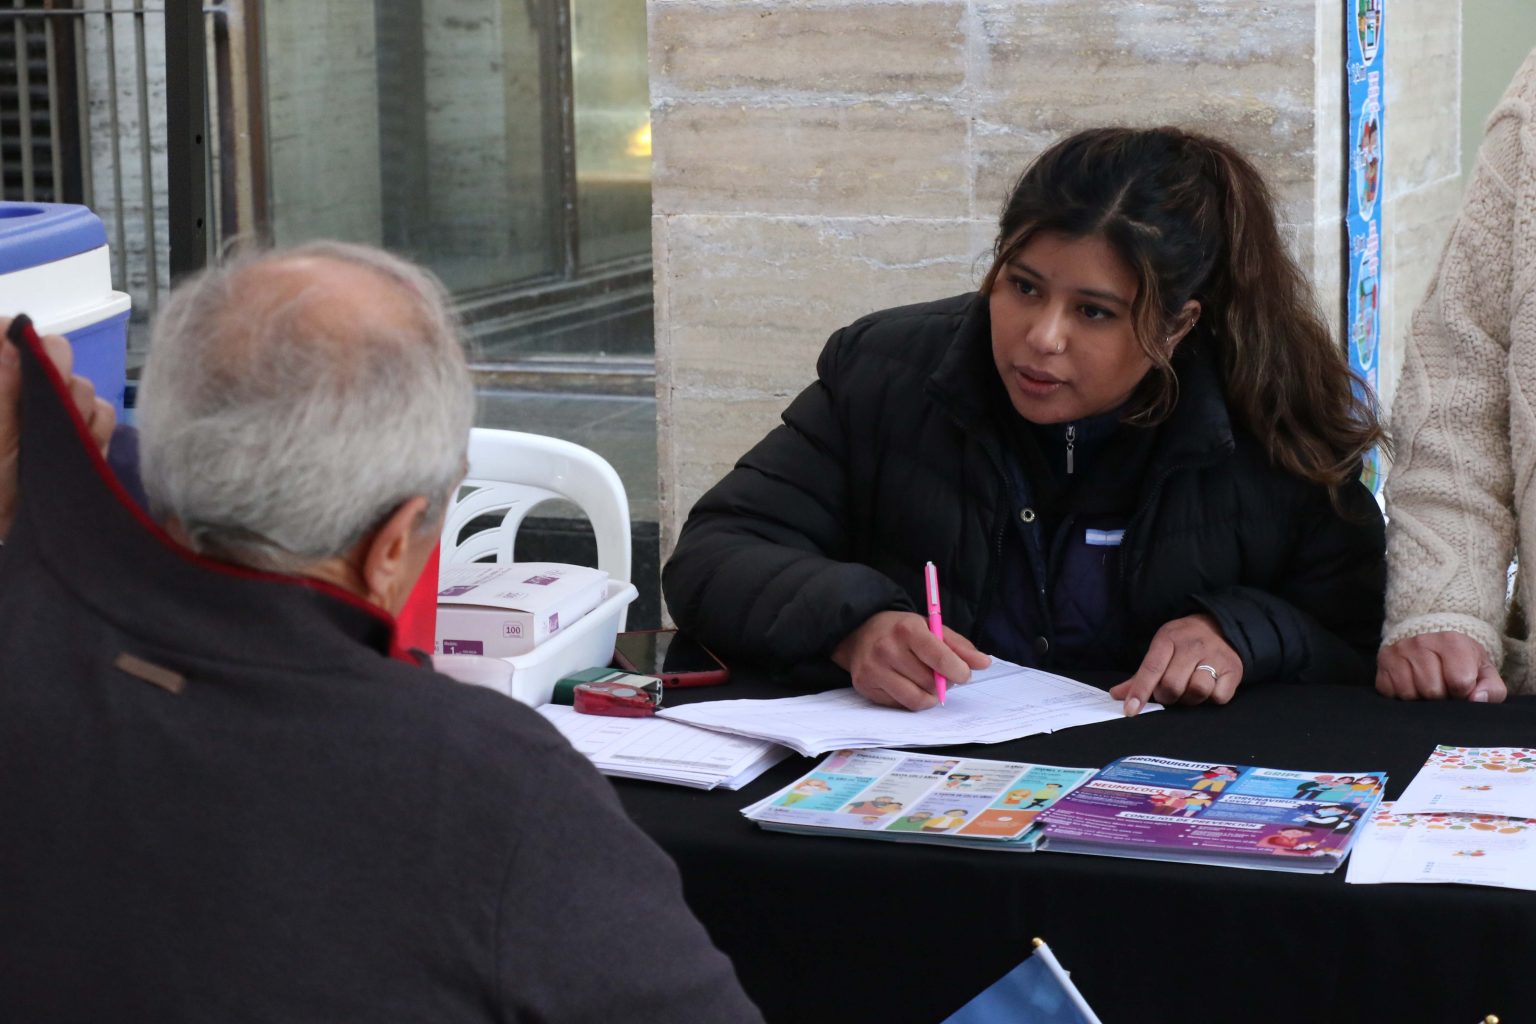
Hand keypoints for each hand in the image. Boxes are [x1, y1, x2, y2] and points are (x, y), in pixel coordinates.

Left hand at [0, 319, 115, 538]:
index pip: (10, 333)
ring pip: (84, 385)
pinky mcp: (81, 436)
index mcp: (1, 382)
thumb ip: (2, 389)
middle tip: (48, 407)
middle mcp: (26, 390)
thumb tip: (16, 338)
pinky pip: (104, 415)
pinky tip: (81, 451)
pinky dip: (96, 432)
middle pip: (56, 351)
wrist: (8, 534)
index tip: (26, 355)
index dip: (21, 336)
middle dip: (58, 376)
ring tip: (60, 441)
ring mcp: (55, 412)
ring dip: (78, 410)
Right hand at [831, 610, 990, 710]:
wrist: (859, 632)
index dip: (958, 671)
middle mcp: (886, 649)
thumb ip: (959, 647)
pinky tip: (906, 684)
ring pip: (917, 699)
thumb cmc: (901, 630)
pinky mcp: (865, 686)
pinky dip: (910, 699)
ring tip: (926, 681)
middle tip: (940, 674)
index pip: (940, 658)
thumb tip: (984, 663)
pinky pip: (900, 705)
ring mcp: (873, 669)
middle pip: (930, 682)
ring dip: (929, 695)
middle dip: (942, 682)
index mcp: (907, 629)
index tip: (964, 674)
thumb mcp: (931, 628)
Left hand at [1109, 614, 1242, 714]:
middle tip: (1169, 692)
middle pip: (1172, 685)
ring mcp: (1215, 657)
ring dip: (1189, 698)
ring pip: (1197, 691)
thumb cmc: (1183, 643)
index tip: (1130, 710)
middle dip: (1166, 696)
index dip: (1140, 692)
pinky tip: (1208, 688)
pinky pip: (1219, 697)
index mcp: (1168, 639)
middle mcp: (1192, 646)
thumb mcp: (1160, 649)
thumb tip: (1116, 696)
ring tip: (1188, 689)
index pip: (1151, 669)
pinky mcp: (1233, 670)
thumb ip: (1140, 675)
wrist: (1220, 627)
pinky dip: (1211, 699)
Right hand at [1376, 631, 1506, 702]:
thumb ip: (1492, 689)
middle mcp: (1422, 641)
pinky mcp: (1382, 661)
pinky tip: (1411, 686)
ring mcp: (1399, 650)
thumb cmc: (1462, 664)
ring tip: (1427, 688)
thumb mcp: (1484, 673)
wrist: (1433, 644)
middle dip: (1440, 697)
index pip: (1459, 682)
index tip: (1462, 687)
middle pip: (1432, 690)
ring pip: (1409, 693)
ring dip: (1420, 698)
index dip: (1463, 693)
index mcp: (1452, 641)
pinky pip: (1390, 692)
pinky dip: (1401, 696)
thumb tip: (1476, 699)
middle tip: (1443, 689)